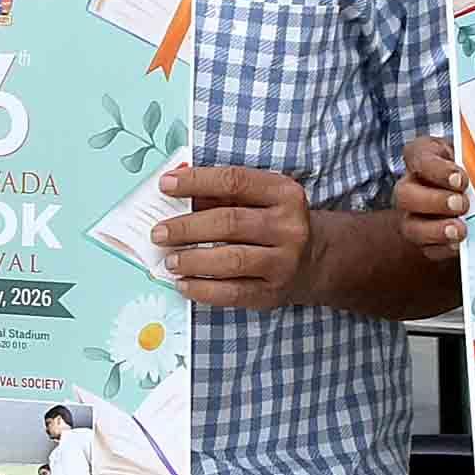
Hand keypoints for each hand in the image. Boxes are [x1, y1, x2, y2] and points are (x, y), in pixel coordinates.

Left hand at [152, 165, 320, 309]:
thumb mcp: (258, 198)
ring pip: (232, 260)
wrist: (315, 259)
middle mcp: (288, 226)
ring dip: (193, 260)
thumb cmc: (273, 222)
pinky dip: (203, 290)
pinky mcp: (273, 292)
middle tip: (159, 232)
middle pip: (229, 222)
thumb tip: (174, 187)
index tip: (165, 184)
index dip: (196, 181)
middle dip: (187, 227)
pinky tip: (183, 284)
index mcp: (283, 193)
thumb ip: (220, 192)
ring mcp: (283, 261)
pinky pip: (234, 293)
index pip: (234, 181)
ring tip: (169, 260)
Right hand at [393, 136, 467, 261]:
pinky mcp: (424, 240)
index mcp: (424, 157)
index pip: (417, 156)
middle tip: (461, 204)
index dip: (437, 170)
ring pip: (410, 226)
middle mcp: (411, 186)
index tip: (460, 178)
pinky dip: (444, 248)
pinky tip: (460, 245)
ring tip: (461, 230)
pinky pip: (427, 248)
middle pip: (405, 194)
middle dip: (434, 201)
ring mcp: (413, 215)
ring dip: (436, 230)